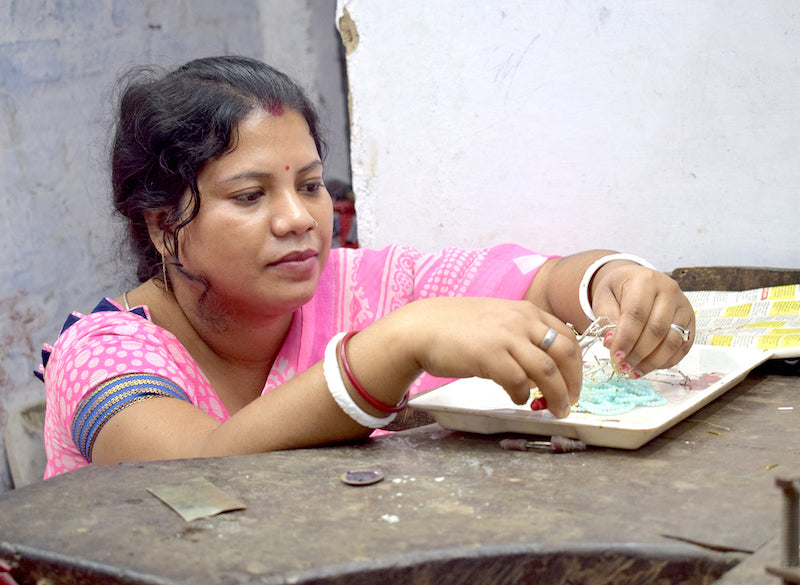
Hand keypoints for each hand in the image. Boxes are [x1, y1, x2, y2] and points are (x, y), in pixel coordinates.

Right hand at [393, 297, 582, 416]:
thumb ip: (521, 337)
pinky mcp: (490, 356)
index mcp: (526, 311)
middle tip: (571, 401)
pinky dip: (523, 396)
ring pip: (547, 371)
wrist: (421, 328)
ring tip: (555, 410)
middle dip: (573, 382)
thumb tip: (540, 368)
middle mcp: (521, 321)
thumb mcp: (497, 321)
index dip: (577, 365)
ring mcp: (506, 337)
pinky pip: (519, 382)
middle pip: (565, 354)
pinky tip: (517, 399)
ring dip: (556, 395)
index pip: (567, 337)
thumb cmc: (456, 327)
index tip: (574, 382)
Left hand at [590, 262, 694, 374]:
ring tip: (633, 371)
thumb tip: (611, 344)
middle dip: (638, 354)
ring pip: (672, 341)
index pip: (637, 314)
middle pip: (657, 330)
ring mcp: (683, 307)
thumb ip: (607, 320)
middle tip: (622, 367)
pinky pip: (682, 347)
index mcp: (645, 281)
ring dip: (652, 361)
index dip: (626, 339)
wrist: (636, 279)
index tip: (615, 357)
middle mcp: (669, 291)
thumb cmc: (619, 290)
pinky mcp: (690, 321)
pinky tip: (648, 366)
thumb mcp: (605, 298)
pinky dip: (665, 361)